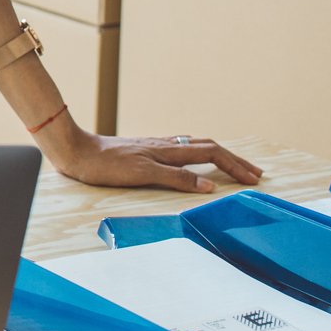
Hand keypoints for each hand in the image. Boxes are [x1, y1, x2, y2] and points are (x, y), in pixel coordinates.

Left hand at [49, 128, 262, 192]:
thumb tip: (210, 186)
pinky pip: (181, 149)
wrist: (75, 151)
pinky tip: (194, 158)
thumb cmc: (105, 165)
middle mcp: (165, 145)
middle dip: (234, 160)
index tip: (254, 178)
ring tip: (234, 165)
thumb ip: (176, 178)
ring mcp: (155, 146)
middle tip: (254, 173)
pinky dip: (199, 154)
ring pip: (196, 146)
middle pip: (209, 147)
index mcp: (168, 150)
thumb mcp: (142, 174)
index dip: (235, 166)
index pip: (211, 154)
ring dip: (219, 156)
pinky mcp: (144, 150)